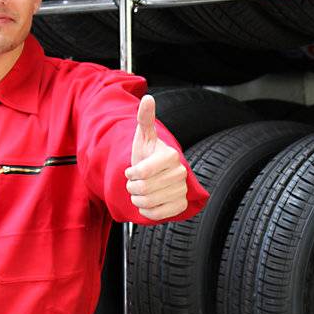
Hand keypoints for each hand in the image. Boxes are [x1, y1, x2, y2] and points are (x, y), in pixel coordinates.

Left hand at [124, 94, 188, 219]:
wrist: (157, 174)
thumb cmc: (148, 154)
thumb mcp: (144, 136)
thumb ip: (145, 118)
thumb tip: (148, 98)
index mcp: (171, 155)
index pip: (142, 172)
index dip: (131, 174)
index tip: (131, 171)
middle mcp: (181, 172)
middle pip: (143, 188)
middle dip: (133, 187)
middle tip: (135, 183)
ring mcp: (182, 189)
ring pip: (149, 202)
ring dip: (137, 200)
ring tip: (140, 192)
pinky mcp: (181, 205)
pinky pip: (158, 214)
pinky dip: (147, 211)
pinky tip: (148, 203)